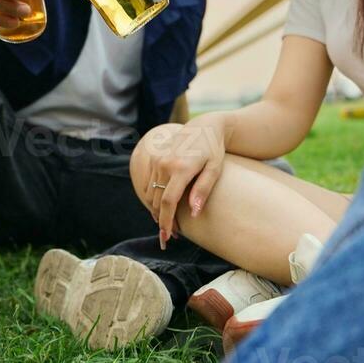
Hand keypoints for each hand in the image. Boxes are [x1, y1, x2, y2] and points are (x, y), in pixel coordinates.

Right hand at [136, 118, 226, 247]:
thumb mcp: (214, 169)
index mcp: (181, 168)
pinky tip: (163, 207)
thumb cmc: (213, 149)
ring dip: (157, 211)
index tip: (167, 236)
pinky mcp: (154, 159)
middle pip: (158, 201)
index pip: (168, 201)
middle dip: (162, 220)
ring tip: (168, 223)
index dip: (166, 221)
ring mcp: (157, 160)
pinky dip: (153, 198)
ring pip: (151, 194)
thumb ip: (203, 190)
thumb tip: (194, 213)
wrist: (203, 126)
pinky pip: (149, 184)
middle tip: (171, 236)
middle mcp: (165, 164)